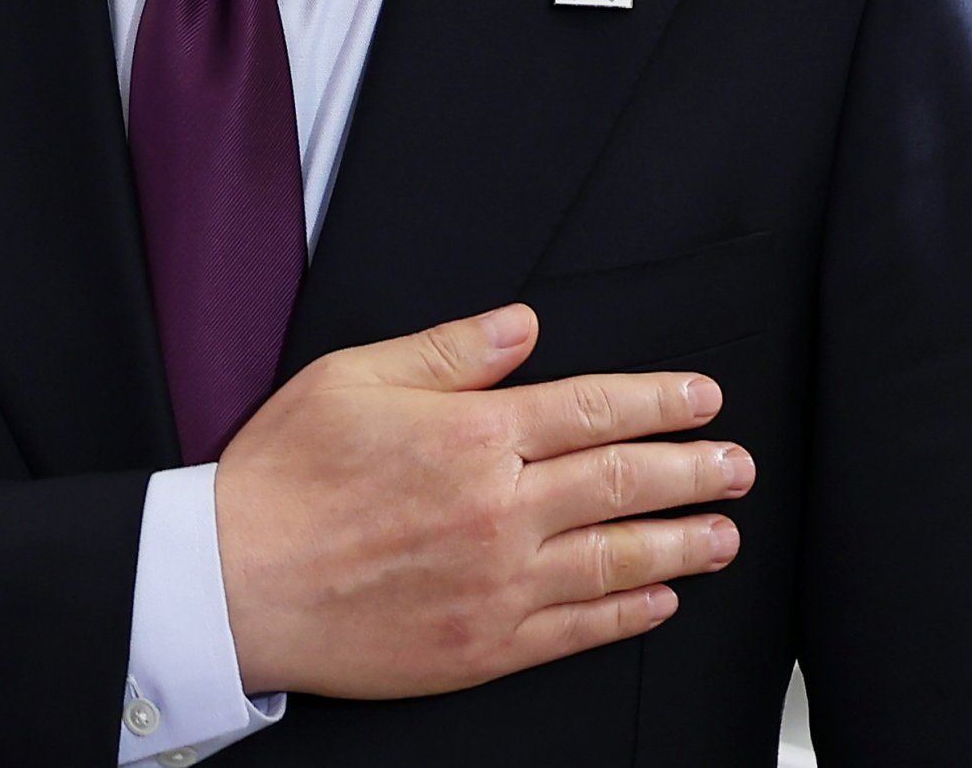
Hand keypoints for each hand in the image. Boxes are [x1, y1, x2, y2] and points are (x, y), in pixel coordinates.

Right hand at [217, 306, 743, 699]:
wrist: (234, 582)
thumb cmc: (282, 478)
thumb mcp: (353, 379)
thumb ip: (448, 352)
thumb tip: (521, 327)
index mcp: (472, 436)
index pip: (593, 409)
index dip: (659, 402)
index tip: (701, 399)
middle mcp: (499, 508)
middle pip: (622, 481)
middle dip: (692, 470)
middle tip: (736, 466)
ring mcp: (498, 583)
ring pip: (615, 559)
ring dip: (680, 543)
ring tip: (722, 534)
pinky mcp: (484, 645)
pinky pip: (578, 629)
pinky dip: (628, 614)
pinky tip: (659, 601)